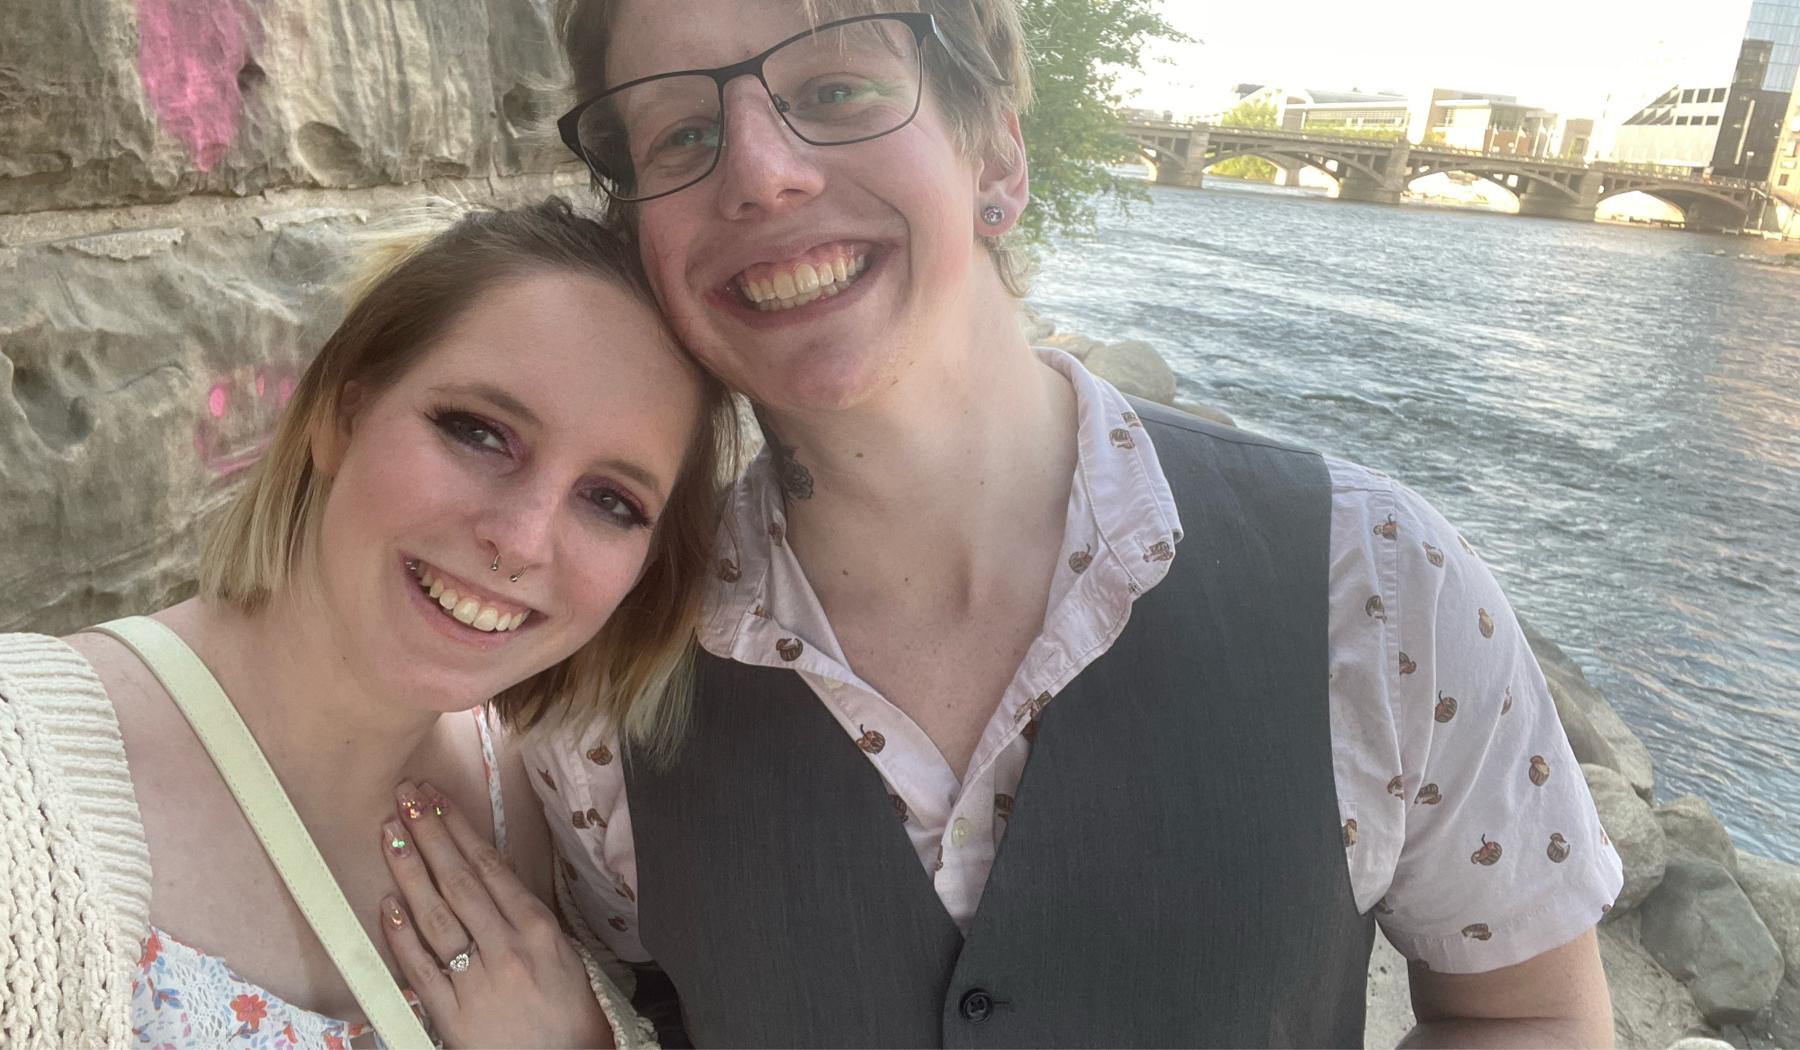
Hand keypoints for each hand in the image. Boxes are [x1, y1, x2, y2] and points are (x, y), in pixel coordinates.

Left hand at [379, 779, 612, 1048]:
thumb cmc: (569, 1014)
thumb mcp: (563, 953)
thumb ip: (525, 915)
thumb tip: (491, 873)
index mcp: (538, 930)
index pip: (490, 867)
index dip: (460, 829)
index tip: (437, 799)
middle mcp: (507, 949)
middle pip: (459, 882)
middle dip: (429, 835)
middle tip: (405, 798)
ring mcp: (477, 982)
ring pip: (436, 917)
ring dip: (410, 872)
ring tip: (389, 834)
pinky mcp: (452, 1016)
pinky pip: (422, 969)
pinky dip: (402, 936)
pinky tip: (387, 904)